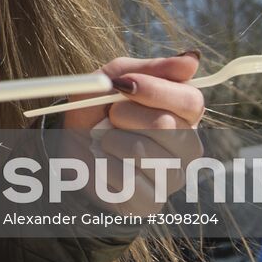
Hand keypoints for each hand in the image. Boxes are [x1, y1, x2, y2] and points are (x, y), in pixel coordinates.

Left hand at [58, 53, 204, 214]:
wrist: (69, 147)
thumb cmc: (96, 109)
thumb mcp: (114, 77)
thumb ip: (151, 68)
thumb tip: (192, 59)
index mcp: (185, 113)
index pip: (191, 101)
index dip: (155, 90)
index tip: (123, 85)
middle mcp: (187, 145)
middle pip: (167, 127)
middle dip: (125, 115)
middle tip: (110, 116)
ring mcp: (173, 177)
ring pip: (144, 152)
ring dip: (110, 140)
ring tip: (104, 139)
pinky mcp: (151, 202)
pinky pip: (127, 181)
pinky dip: (103, 166)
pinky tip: (103, 163)